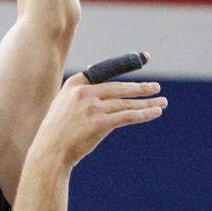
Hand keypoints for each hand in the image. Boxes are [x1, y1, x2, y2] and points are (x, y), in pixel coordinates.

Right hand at [32, 73, 166, 168]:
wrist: (49, 153)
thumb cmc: (58, 131)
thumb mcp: (63, 103)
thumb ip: (80, 91)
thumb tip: (96, 76)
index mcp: (75, 84)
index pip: (106, 69)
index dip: (127, 62)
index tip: (145, 57)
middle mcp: (84, 92)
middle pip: (119, 88)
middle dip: (140, 88)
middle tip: (156, 88)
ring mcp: (92, 107)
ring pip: (126, 103)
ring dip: (146, 103)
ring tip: (162, 102)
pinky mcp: (100, 123)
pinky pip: (127, 116)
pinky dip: (144, 114)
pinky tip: (155, 112)